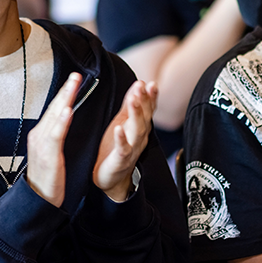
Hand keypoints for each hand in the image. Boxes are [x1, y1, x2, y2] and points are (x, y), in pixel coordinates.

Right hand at [26, 72, 80, 207]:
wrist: (38, 200)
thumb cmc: (48, 179)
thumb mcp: (52, 154)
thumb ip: (57, 137)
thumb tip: (65, 122)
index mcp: (42, 135)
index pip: (55, 109)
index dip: (64, 94)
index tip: (74, 79)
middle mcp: (39, 136)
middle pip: (54, 108)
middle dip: (65, 90)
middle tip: (76, 74)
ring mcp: (42, 145)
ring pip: (54, 117)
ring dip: (64, 99)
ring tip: (73, 84)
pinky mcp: (48, 156)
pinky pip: (55, 136)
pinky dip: (61, 122)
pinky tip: (67, 110)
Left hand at [93, 80, 156, 200]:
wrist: (111, 179)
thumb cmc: (115, 149)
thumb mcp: (122, 122)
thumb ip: (130, 105)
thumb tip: (140, 83)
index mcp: (139, 127)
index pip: (148, 109)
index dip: (150, 96)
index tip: (150, 83)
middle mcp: (139, 137)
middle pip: (145, 117)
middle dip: (145, 101)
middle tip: (142, 86)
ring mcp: (131, 149)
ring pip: (137, 131)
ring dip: (136, 115)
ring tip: (134, 100)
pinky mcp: (120, 160)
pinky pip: (123, 149)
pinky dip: (121, 139)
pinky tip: (118, 128)